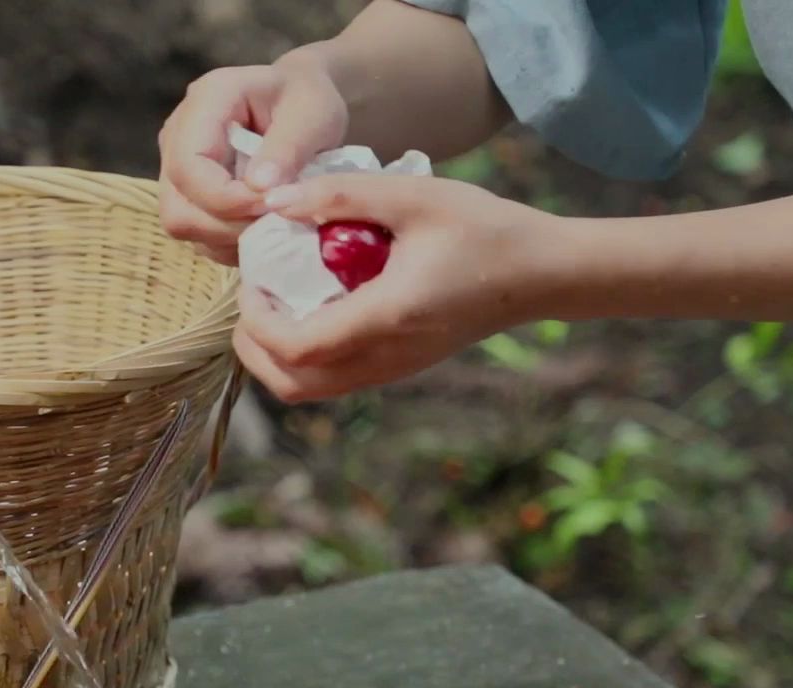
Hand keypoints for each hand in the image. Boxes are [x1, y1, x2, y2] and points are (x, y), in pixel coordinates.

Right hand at [158, 52, 348, 263]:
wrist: (298, 100)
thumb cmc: (307, 99)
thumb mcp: (313, 114)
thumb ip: (288, 148)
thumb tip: (259, 189)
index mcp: (204, 103)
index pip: (189, 167)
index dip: (226, 199)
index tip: (272, 204)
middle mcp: (177, 136)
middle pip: (176, 207)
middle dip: (227, 226)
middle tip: (274, 218)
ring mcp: (176, 169)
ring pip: (183, 226)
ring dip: (230, 237)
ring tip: (271, 220)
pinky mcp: (187, 195)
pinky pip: (198, 236)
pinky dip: (231, 242)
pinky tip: (260, 224)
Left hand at [235, 173, 567, 401]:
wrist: (540, 273)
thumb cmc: (484, 229)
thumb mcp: (414, 196)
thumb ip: (343, 193)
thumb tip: (276, 200)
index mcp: (385, 317)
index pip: (296, 348)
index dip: (256, 320)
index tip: (253, 278)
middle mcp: (385, 356)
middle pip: (291, 384)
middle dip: (254, 346)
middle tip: (254, 293)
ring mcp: (392, 369)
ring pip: (309, 389)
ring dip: (276, 355)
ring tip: (275, 300)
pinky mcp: (398, 367)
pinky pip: (334, 377)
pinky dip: (305, 355)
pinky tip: (311, 305)